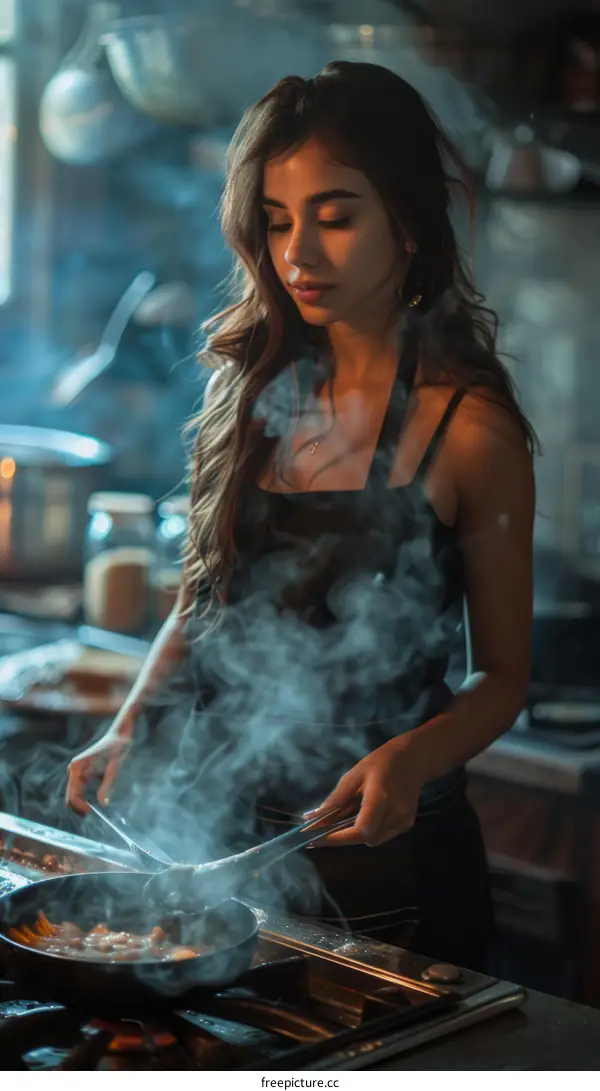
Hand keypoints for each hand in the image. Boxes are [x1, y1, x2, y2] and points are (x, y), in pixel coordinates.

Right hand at [65, 728, 131, 814]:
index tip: (92, 812)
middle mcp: (74, 769)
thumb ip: (107, 785)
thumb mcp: (114, 768)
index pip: (73, 794)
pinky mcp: (83, 773)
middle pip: (70, 796)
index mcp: (77, 767)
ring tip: (94, 810)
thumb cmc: (117, 748)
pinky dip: (84, 798)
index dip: (80, 806)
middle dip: (79, 807)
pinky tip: (94, 803)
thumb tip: (102, 804)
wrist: (120, 735)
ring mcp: (77, 771)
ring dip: (81, 804)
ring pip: (74, 794)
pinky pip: (80, 790)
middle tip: (93, 815)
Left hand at [304, 734, 427, 846]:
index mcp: (380, 797)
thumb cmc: (380, 762)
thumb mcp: (354, 775)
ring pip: (373, 840)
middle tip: (325, 830)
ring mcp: (404, 820)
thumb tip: (313, 819)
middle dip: (343, 837)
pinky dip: (370, 831)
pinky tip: (367, 815)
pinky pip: (383, 836)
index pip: (361, 830)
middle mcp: (395, 813)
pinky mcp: (408, 824)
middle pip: (364, 838)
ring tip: (348, 817)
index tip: (317, 838)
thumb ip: (335, 800)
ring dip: (356, 834)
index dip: (338, 838)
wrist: (413, 758)